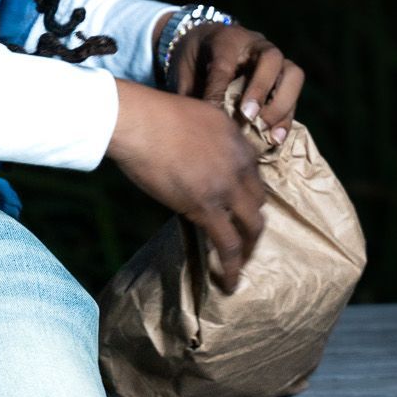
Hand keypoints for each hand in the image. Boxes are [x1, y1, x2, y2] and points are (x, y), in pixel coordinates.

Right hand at [105, 81, 268, 292]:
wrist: (137, 121)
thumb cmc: (153, 114)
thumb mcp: (197, 115)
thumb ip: (209, 136)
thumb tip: (201, 155)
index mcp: (237, 140)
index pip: (254, 173)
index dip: (247, 193)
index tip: (238, 206)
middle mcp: (239, 164)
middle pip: (258, 200)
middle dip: (252, 220)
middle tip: (243, 236)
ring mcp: (226, 187)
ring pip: (252, 225)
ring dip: (249, 246)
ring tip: (242, 263)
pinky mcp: (207, 208)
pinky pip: (228, 243)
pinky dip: (233, 266)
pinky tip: (230, 281)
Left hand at [154, 15, 304, 143]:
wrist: (209, 44)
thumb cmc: (196, 60)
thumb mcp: (185, 70)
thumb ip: (190, 92)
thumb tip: (194, 125)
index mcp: (227, 38)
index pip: (225, 63)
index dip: (219, 89)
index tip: (213, 113)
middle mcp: (257, 44)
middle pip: (271, 58)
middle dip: (261, 90)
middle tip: (248, 116)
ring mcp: (276, 59)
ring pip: (293, 74)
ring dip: (282, 105)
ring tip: (268, 133)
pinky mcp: (284, 77)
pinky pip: (294, 95)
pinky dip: (287, 117)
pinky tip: (276, 139)